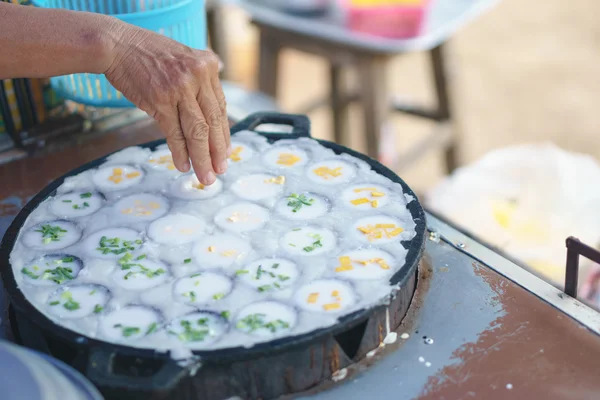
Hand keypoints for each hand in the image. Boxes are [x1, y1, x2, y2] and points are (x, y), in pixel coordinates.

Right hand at [104, 23, 229, 184]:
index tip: (225, 152)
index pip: (220, 107)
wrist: (116, 44)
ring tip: (206, 176)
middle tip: (221, 170)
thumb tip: (214, 105)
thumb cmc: (147, 53)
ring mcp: (179, 88)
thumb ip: (200, 78)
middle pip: (213, 121)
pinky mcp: (160, 101)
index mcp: (208, 65)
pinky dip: (180, 152)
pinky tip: (183, 165)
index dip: (223, 133)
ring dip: (202, 158)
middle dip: (217, 151)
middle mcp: (198, 76)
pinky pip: (174, 133)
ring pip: (197, 131)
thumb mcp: (183, 56)